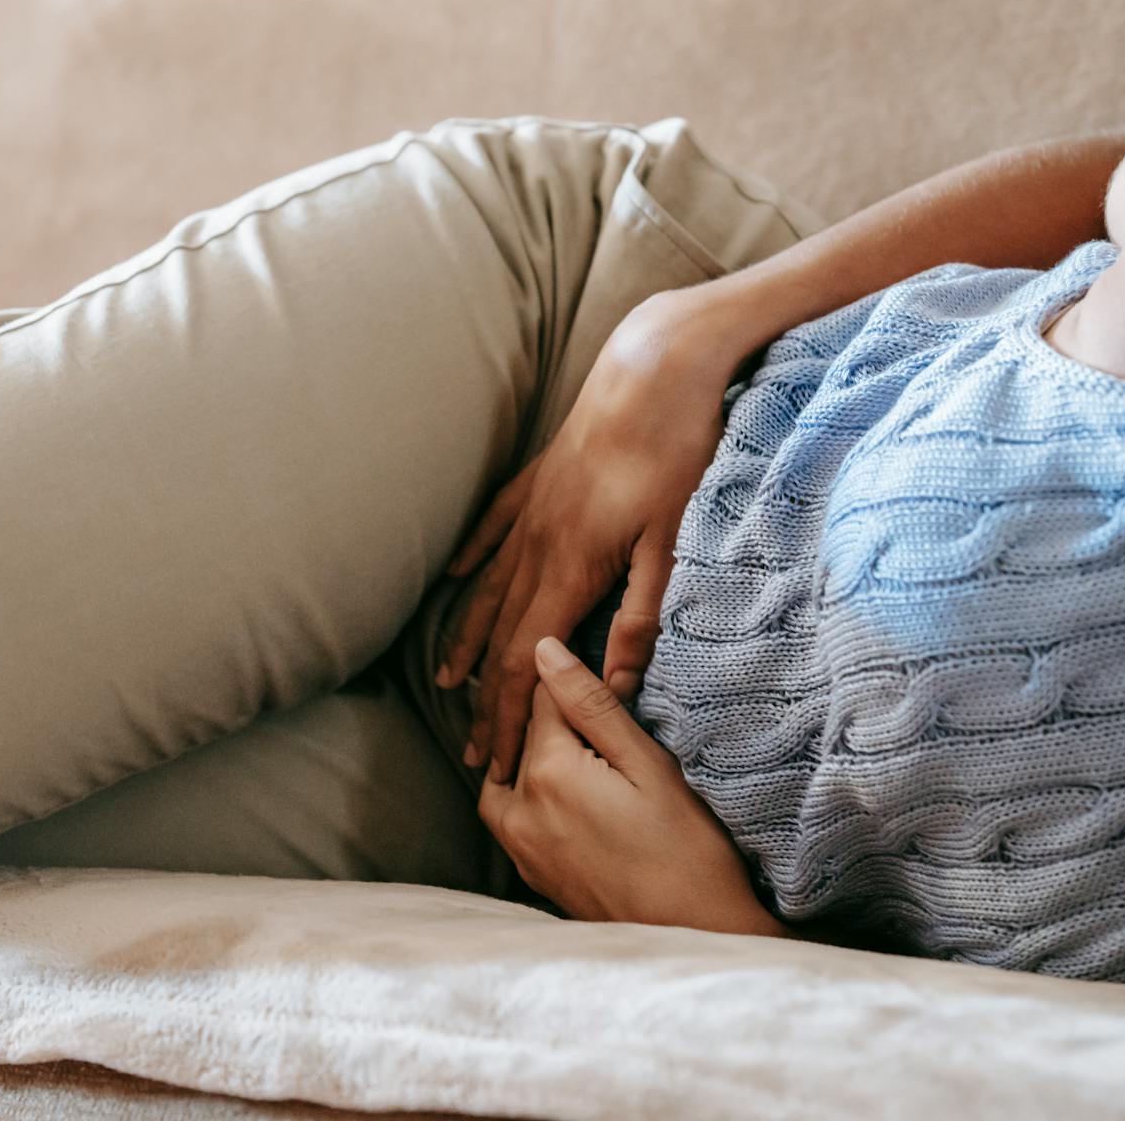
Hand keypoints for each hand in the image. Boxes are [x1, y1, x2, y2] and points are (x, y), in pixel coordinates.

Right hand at [435, 284, 747, 781]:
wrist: (655, 363)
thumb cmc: (677, 449)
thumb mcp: (673, 539)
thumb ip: (641, 613)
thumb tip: (615, 681)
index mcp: (570, 565)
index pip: (524, 660)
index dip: (505, 715)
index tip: (492, 760)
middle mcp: (538, 542)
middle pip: (499, 636)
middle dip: (484, 698)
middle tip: (471, 752)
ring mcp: (533, 508)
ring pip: (488, 588)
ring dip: (468, 640)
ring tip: (448, 681)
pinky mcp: (541, 479)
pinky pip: (493, 530)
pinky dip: (473, 562)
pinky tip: (455, 579)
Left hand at [477, 637, 785, 934]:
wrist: (696, 939)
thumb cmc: (688, 851)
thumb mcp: (650, 766)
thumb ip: (592, 706)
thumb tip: (544, 650)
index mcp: (548, 772)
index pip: (541, 698)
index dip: (570, 680)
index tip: (597, 678)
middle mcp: (520, 810)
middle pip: (522, 738)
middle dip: (553, 719)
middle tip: (599, 718)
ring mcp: (522, 849)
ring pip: (505, 780)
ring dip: (531, 760)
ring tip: (577, 755)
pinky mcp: (533, 876)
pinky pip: (510, 820)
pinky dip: (527, 799)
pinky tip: (566, 798)